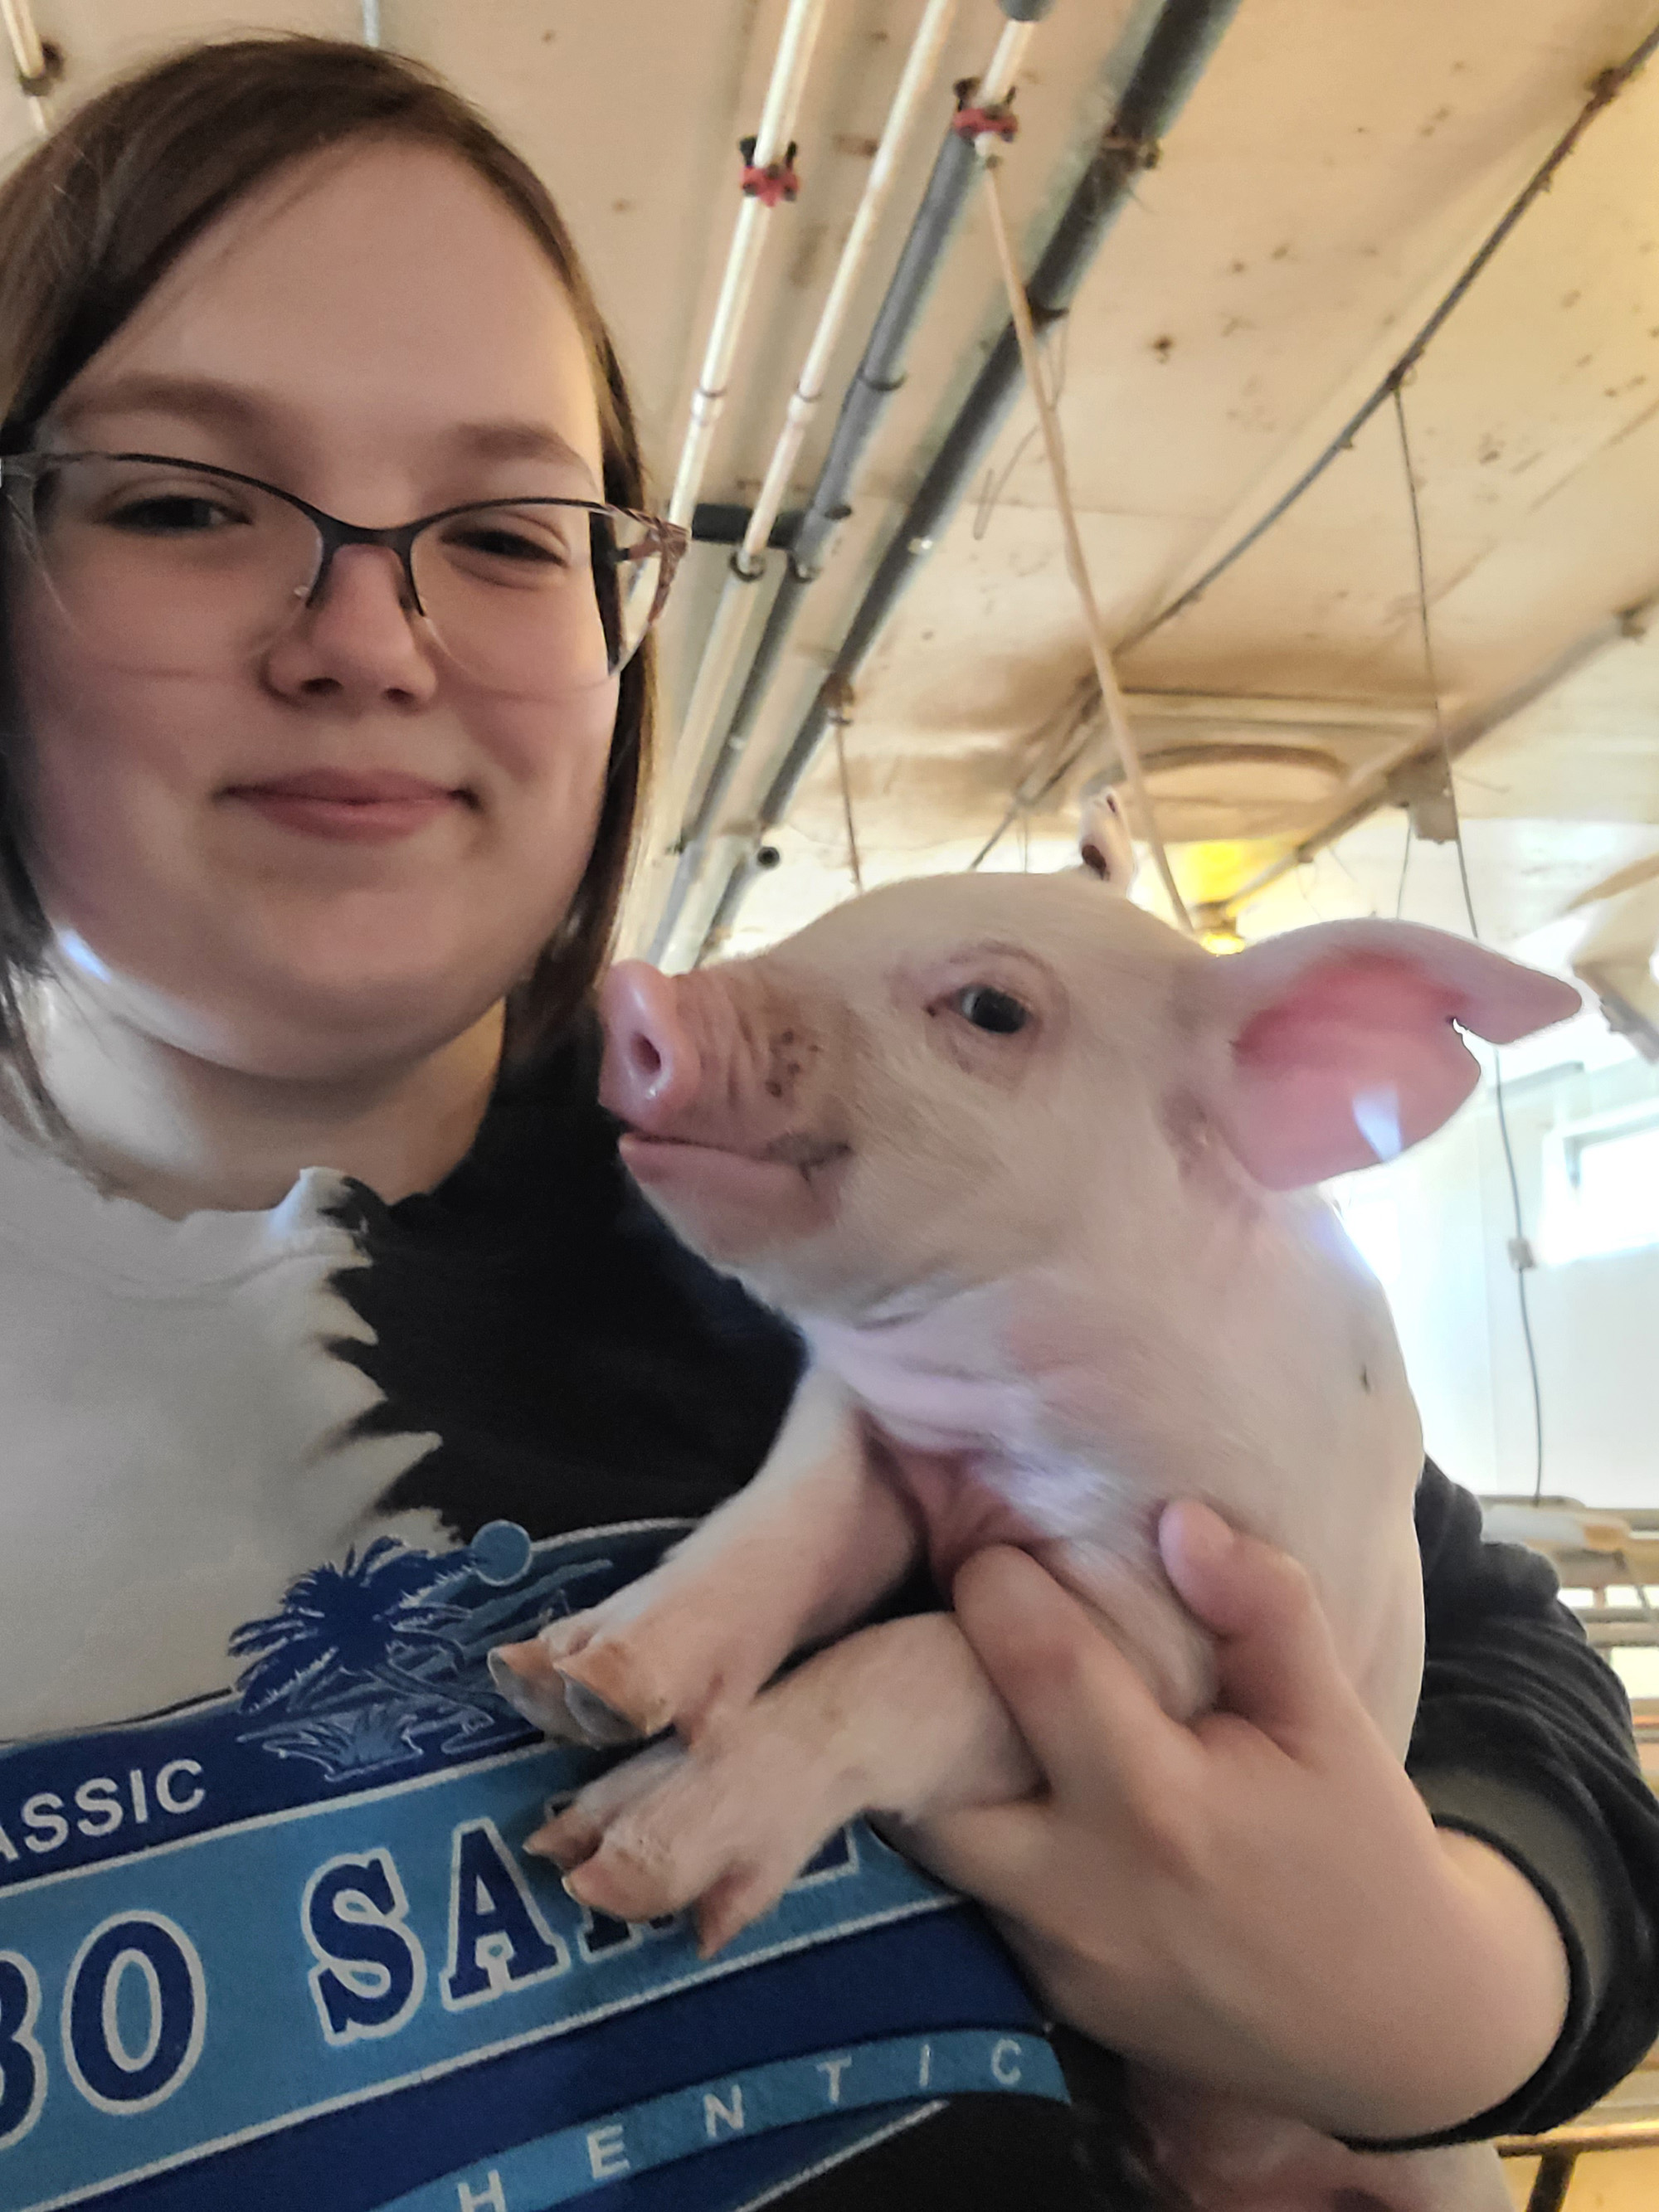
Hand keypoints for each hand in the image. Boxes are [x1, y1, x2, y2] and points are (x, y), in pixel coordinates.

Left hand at [887, 1503, 1569, 2140]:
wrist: (1393, 2036)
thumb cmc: (1362, 1855)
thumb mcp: (1335, 1722)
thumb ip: (1263, 1609)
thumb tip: (1176, 1519)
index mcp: (1160, 1805)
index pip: (1033, 1663)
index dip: (998, 1585)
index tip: (998, 1547)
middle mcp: (1081, 1890)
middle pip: (932, 1761)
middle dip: (929, 1680)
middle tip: (965, 1625)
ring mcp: (1052, 1955)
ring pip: (932, 1833)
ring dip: (937, 1757)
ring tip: (977, 1692)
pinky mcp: (1044, 1993)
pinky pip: (968, 1889)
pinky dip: (973, 1825)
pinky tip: (1014, 1778)